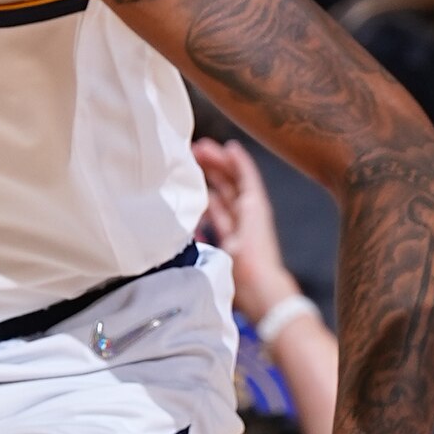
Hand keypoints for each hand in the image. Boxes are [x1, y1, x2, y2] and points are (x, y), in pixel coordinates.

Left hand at [194, 134, 295, 320]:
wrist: (257, 287)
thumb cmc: (234, 286)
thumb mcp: (207, 264)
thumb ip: (196, 249)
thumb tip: (175, 241)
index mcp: (232, 238)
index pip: (216, 207)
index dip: (202, 191)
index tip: (186, 179)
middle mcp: (243, 223)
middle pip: (223, 190)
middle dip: (207, 171)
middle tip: (190, 154)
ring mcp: (252, 213)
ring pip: (233, 180)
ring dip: (218, 162)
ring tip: (201, 145)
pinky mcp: (258, 205)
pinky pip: (248, 177)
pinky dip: (240, 161)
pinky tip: (230, 147)